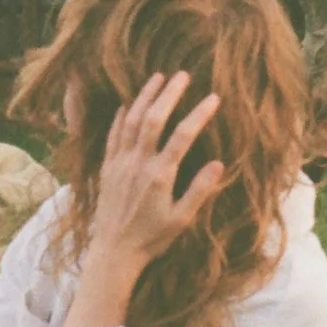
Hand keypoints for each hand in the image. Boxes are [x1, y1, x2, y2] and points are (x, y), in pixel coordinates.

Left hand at [88, 71, 225, 272]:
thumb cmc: (151, 239)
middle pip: (154, 119)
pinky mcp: (107, 167)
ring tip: (158, 78)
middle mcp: (138, 163)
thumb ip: (199, 191)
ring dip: (145, 96)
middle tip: (183, 75)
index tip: (213, 98)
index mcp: (160, 175)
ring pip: (132, 120)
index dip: (199, 114)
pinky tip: (128, 104)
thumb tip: (219, 164)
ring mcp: (119, 163)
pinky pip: (113, 134)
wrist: (113, 252)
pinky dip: (122, 116)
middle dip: (169, 94)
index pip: (183, 136)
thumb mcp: (181, 219)